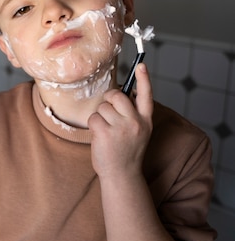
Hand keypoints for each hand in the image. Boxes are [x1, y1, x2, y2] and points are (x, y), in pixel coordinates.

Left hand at [88, 63, 152, 178]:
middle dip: (109, 99)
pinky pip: (93, 117)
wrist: (122, 175)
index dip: (144, 79)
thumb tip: (118, 94)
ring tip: (107, 132)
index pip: (146, 95)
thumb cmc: (126, 151)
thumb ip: (131, 114)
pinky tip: (100, 137)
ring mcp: (121, 127)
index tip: (142, 65)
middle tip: (109, 113)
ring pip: (102, 107)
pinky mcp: (105, 132)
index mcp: (146, 120)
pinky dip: (93, 125)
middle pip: (117, 95)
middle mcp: (136, 122)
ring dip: (100, 117)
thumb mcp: (137, 132)